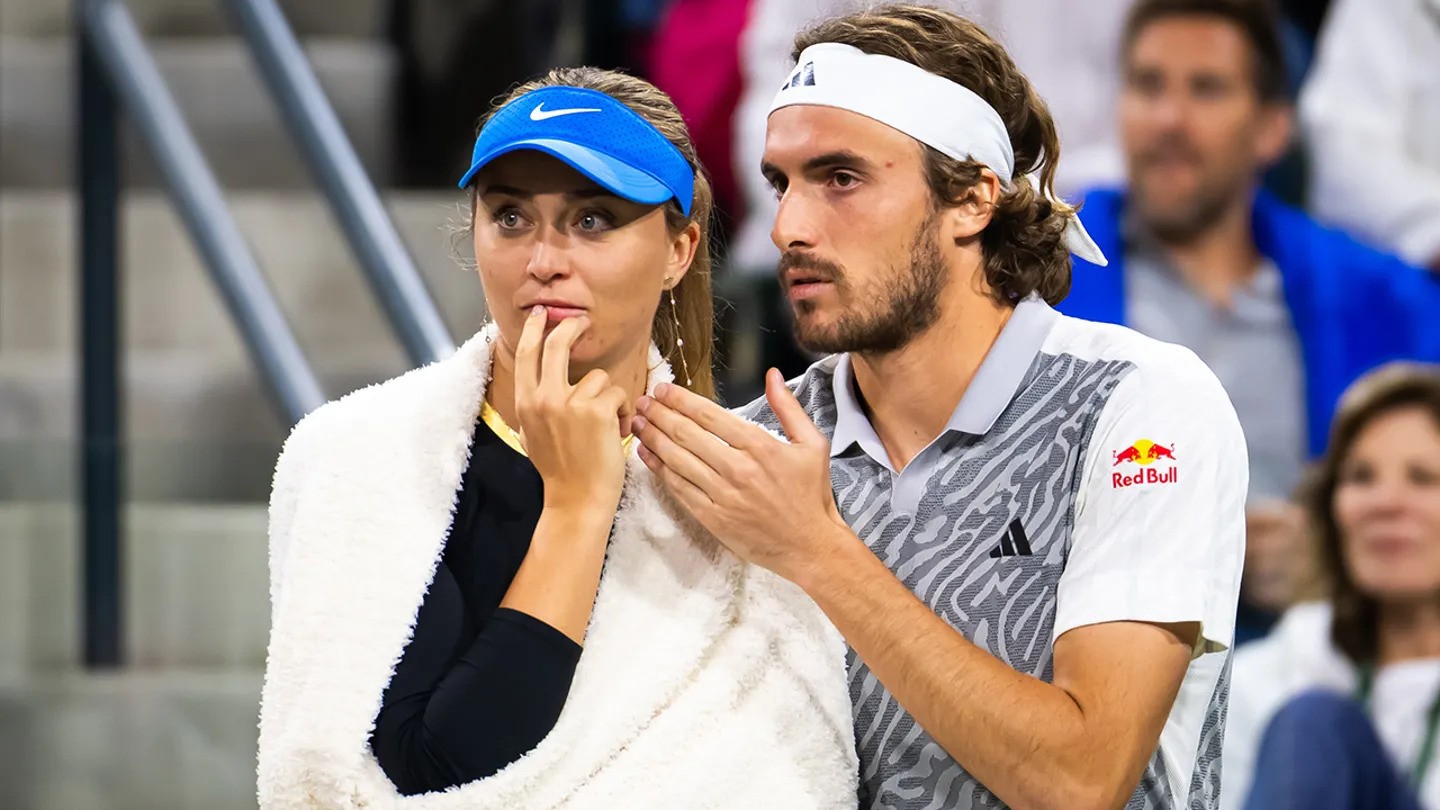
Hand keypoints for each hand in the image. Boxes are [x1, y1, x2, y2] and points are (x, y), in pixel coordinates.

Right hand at [514, 306, 633, 514]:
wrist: (576, 500)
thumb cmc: (560, 471)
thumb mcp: (533, 434)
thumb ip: (536, 405)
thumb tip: (540, 380)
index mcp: (525, 404)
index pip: (526, 354)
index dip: (534, 329)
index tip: (541, 315)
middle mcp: (543, 399)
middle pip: (557, 344)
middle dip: (571, 326)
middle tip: (581, 321)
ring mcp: (570, 403)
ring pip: (598, 377)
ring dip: (607, 398)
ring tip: (604, 426)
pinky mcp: (596, 410)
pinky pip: (617, 394)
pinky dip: (621, 413)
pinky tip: (614, 434)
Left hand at [632, 367, 851, 581]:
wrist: (809, 546)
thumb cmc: (811, 495)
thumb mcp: (813, 444)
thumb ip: (789, 407)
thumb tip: (772, 376)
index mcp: (760, 446)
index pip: (709, 415)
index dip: (681, 400)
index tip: (663, 389)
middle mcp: (737, 468)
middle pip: (686, 434)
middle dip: (659, 413)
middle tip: (643, 401)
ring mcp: (722, 495)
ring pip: (677, 460)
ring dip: (653, 438)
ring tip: (637, 422)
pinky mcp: (712, 518)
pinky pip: (679, 489)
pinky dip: (659, 470)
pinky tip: (647, 455)